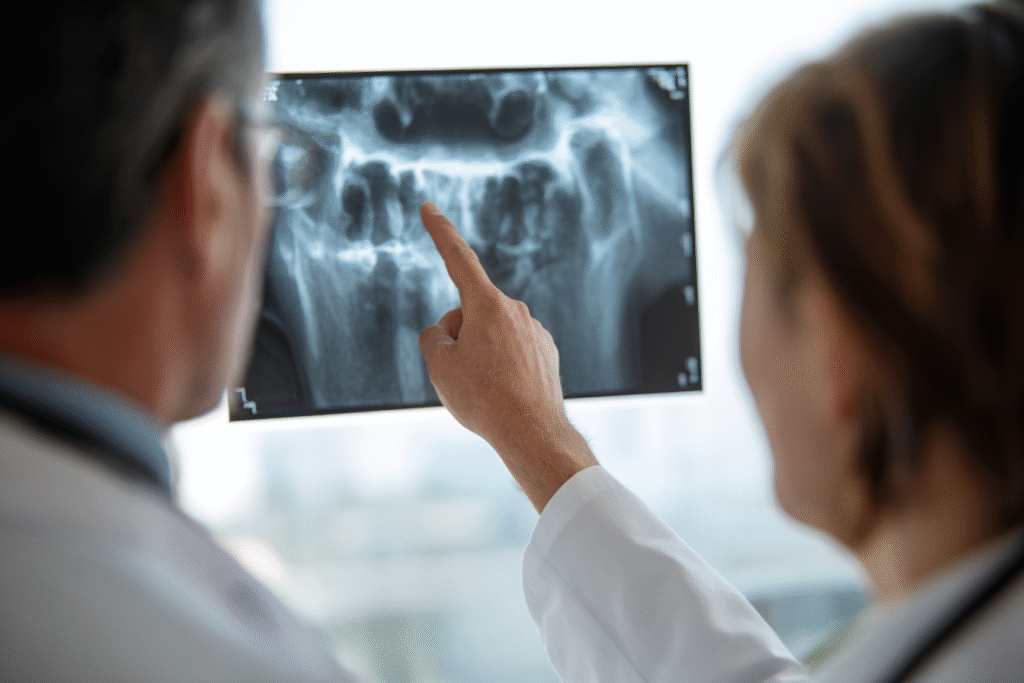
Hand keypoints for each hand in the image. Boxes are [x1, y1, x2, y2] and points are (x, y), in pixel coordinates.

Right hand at [418, 202, 597, 511]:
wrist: (533, 434)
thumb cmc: (484, 400)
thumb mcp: (440, 366)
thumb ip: (433, 338)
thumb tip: (447, 333)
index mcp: (488, 305)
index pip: (458, 259)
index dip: (440, 232)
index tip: (429, 208)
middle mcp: (516, 311)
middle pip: (469, 313)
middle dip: (457, 336)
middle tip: (461, 375)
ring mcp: (535, 331)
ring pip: (490, 335)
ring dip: (479, 355)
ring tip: (486, 391)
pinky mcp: (546, 352)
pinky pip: (511, 352)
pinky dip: (501, 368)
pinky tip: (504, 393)